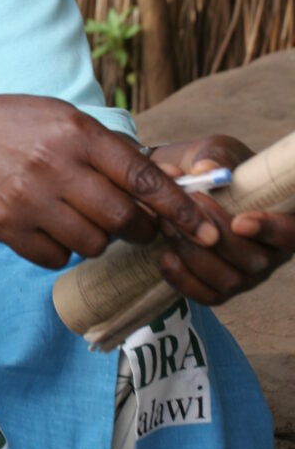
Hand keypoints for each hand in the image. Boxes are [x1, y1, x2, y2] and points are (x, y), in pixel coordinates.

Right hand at [0, 97, 221, 268]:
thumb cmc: (19, 125)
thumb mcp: (64, 117)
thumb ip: (106, 148)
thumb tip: (155, 187)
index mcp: (76, 134)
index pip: (141, 177)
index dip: (178, 208)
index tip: (205, 229)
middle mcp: (55, 166)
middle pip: (122, 219)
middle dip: (137, 228)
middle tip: (133, 223)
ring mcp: (30, 200)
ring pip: (92, 243)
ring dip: (96, 237)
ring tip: (78, 214)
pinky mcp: (9, 227)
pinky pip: (57, 258)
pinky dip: (61, 248)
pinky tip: (48, 223)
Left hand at [150, 135, 294, 305]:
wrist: (184, 185)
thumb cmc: (211, 165)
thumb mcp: (216, 152)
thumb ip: (215, 158)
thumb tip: (206, 169)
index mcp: (283, 217)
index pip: (293, 234)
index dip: (272, 231)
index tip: (239, 221)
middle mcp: (270, 253)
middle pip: (254, 260)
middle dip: (214, 235)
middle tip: (187, 206)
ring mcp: (247, 274)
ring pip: (229, 280)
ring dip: (194, 254)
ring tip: (168, 223)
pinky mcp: (221, 288)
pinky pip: (208, 296)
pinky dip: (184, 280)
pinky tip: (165, 257)